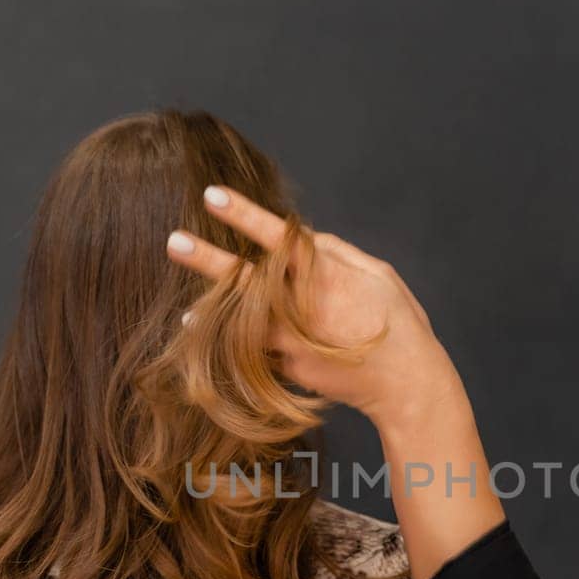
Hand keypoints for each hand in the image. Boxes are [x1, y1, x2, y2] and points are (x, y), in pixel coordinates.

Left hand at [165, 185, 457, 432]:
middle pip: (248, 280)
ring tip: (187, 316)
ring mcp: (294, 342)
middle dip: (208, 260)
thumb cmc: (397, 321)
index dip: (244, 214)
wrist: (405, 383)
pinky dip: (245, 349)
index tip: (212, 195)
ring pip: (243, 324)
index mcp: (326, 274)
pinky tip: (229, 351)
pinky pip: (262, 353)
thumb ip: (334, 252)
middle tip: (173, 242)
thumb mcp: (376, 272)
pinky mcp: (290, 369)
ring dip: (212, 317)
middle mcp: (304, 307)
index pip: (278, 236)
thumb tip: (299, 235)